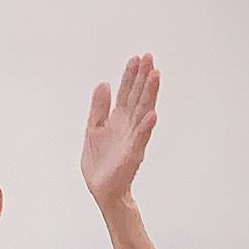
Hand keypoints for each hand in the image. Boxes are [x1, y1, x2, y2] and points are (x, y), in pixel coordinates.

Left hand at [82, 53, 160, 206]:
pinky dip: (146, 127)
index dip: (130, 75)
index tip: (137, 58)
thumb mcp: (93, 128)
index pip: (126, 92)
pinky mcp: (133, 154)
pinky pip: (141, 138)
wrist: (102, 190)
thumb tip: (103, 84)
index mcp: (117, 119)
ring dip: (150, 94)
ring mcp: (132, 138)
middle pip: (137, 97)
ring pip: (143, 112)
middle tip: (149, 58)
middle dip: (143, 78)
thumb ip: (98, 107)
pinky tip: (152, 115)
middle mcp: (128, 126)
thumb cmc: (100, 164)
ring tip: (155, 77)